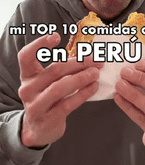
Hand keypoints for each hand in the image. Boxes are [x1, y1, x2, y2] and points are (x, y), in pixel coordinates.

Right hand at [18, 33, 101, 147]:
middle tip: (97, 60)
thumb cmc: (48, 99)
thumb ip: (62, 69)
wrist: (39, 129)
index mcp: (28, 75)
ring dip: (81, 78)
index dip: (39, 44)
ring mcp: (36, 104)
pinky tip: (94, 87)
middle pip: (54, 70)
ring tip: (96, 72)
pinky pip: (68, 103)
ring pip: (60, 87)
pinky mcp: (48, 118)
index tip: (56, 36)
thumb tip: (89, 54)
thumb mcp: (48, 82)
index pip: (26, 56)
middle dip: (79, 63)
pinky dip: (83, 94)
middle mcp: (28, 88)